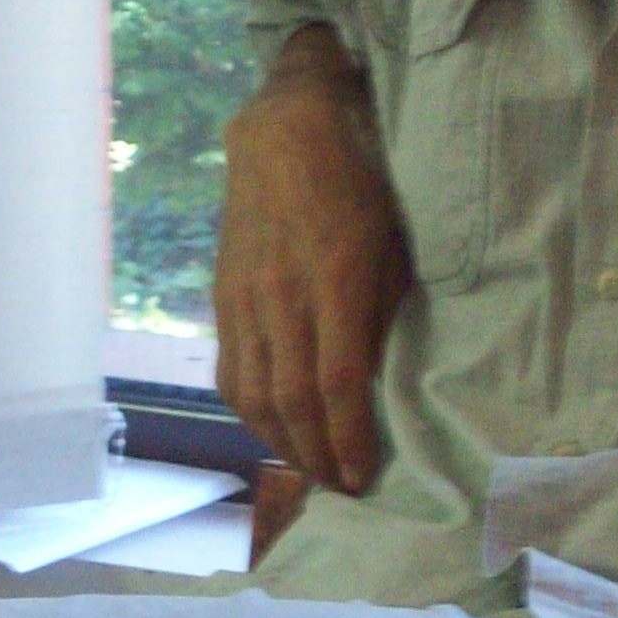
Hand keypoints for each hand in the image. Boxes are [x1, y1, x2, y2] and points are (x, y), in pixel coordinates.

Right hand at [214, 40, 409, 493]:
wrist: (285, 131)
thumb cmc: (359, 181)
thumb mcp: (393, 242)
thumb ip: (384, 311)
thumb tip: (381, 379)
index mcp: (334, 280)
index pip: (337, 383)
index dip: (349, 439)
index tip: (365, 477)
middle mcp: (283, 297)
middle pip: (291, 401)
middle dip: (317, 455)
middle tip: (340, 487)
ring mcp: (246, 299)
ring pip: (254, 395)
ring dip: (281, 443)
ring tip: (308, 467)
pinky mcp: (224, 298)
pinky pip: (231, 371)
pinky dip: (251, 411)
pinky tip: (271, 428)